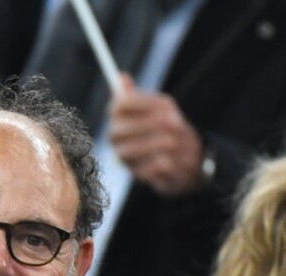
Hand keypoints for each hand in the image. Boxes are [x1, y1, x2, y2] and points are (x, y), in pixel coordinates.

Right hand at [108, 75, 204, 196]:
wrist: (184, 157)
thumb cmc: (169, 128)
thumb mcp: (162, 107)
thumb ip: (142, 96)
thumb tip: (121, 77)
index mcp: (119, 115)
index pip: (119, 105)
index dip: (142, 103)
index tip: (167, 105)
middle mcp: (115, 136)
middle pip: (121, 129)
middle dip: (150, 125)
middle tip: (175, 123)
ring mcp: (123, 157)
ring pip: (129, 150)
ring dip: (155, 144)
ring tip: (174, 143)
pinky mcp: (135, 174)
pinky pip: (143, 169)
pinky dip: (159, 163)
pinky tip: (170, 160)